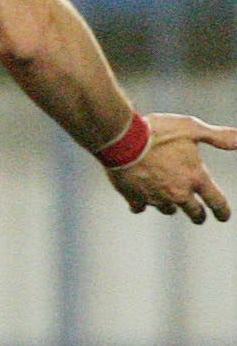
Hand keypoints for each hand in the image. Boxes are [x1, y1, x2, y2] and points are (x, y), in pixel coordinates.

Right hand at [110, 114, 236, 221]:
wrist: (123, 139)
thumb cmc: (159, 132)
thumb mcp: (192, 128)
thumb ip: (219, 136)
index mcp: (195, 177)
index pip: (216, 202)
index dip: (223, 211)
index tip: (224, 217)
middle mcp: (178, 192)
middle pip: (194, 213)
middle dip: (198, 216)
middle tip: (198, 217)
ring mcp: (155, 197)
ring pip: (168, 209)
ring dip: (170, 206)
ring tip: (167, 201)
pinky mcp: (133, 197)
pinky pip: (140, 207)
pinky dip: (142, 205)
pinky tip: (140, 202)